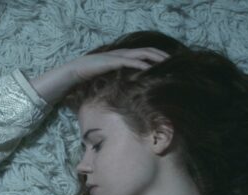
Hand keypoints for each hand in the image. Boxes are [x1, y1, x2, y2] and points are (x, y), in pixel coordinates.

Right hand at [29, 48, 168, 102]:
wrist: (73, 73)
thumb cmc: (89, 78)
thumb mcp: (107, 80)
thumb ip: (118, 81)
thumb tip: (127, 90)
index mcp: (122, 57)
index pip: (143, 53)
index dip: (156, 56)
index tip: (168, 63)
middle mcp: (121, 53)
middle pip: (146, 51)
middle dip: (160, 55)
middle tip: (175, 61)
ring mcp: (116, 56)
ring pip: (140, 54)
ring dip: (154, 58)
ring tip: (166, 63)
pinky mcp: (111, 61)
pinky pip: (129, 62)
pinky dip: (140, 64)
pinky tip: (149, 69)